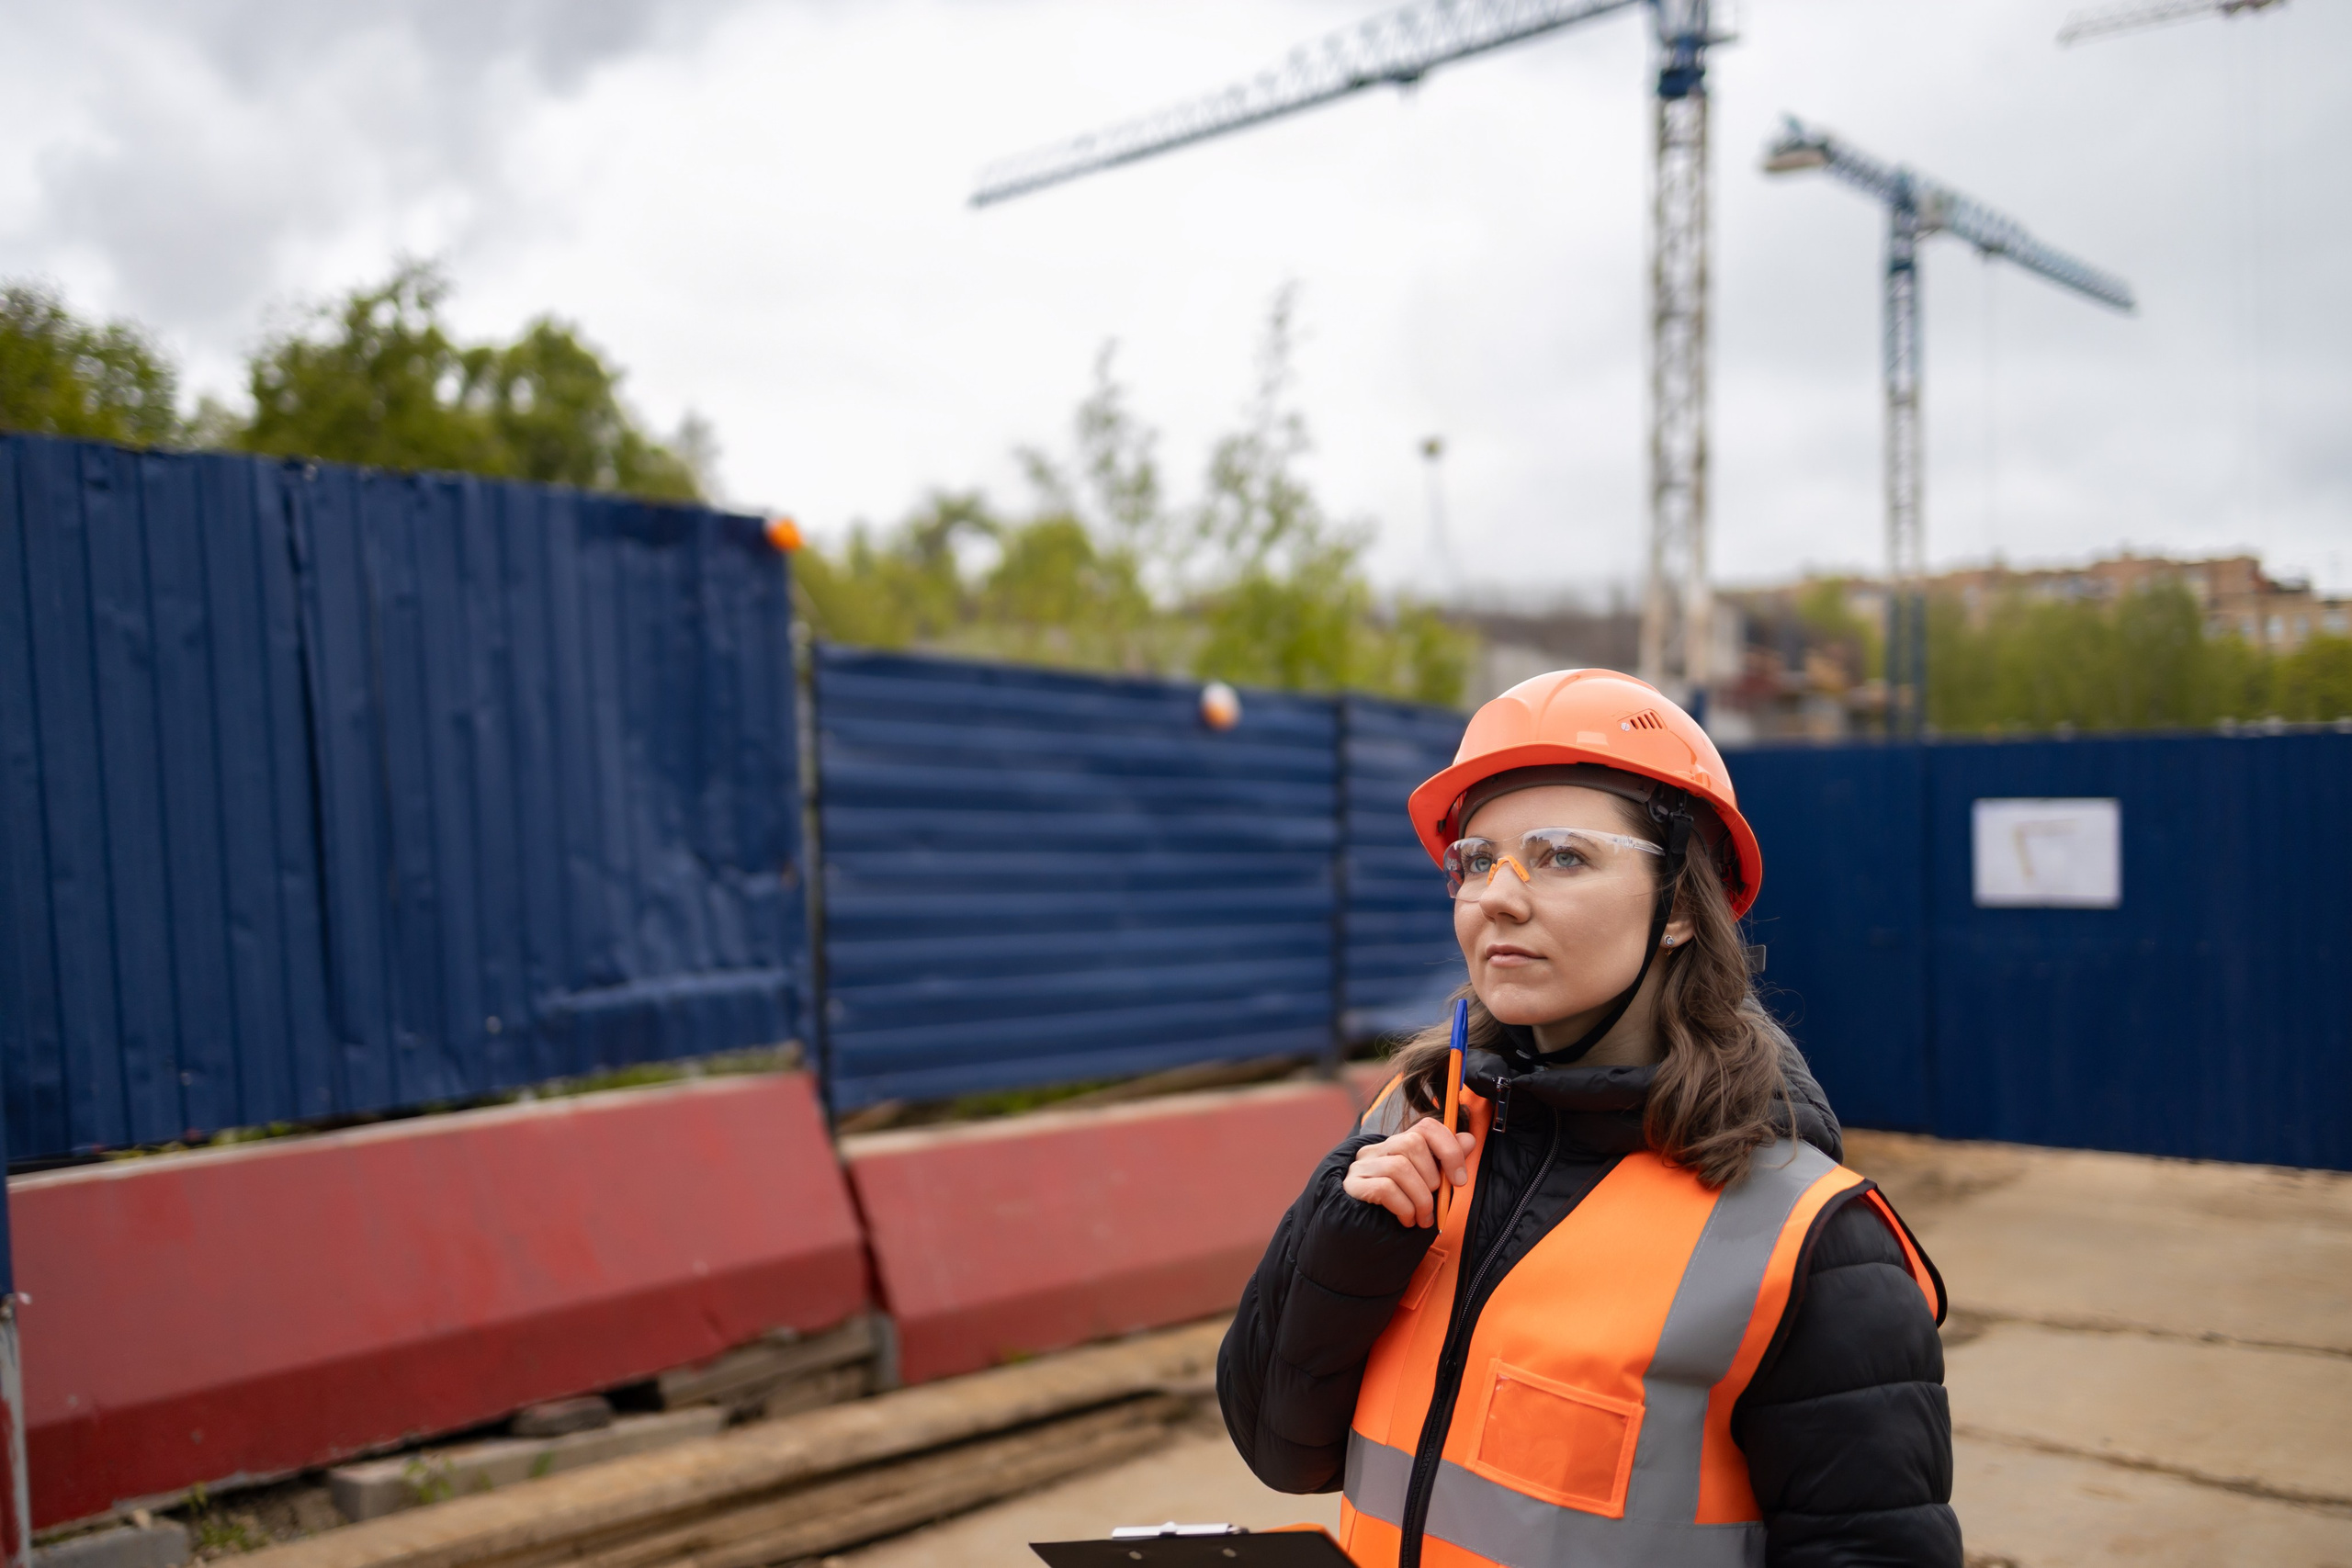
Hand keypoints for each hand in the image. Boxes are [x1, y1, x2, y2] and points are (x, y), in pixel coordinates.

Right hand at [1344, 1116, 1477, 1227]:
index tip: (1459, 1180)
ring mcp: (1361, 1166)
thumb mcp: (1426, 1185)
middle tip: (1434, 1204)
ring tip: (1422, 1218)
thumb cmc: (1400, 1207)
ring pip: (1399, 1167)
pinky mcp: (1352, 1186)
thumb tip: (1469, 1140)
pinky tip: (1407, 1220)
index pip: (1426, 1126)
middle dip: (1432, 1178)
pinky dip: (1404, 1207)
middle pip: (1411, 1143)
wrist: (1362, 1234)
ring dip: (1420, 1198)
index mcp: (1397, 1145)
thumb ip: (1445, 1162)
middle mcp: (1377, 1150)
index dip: (1449, 1148)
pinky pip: (1385, 1188)